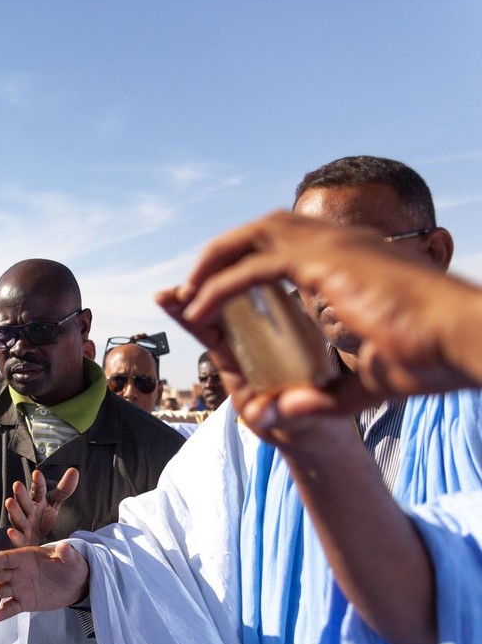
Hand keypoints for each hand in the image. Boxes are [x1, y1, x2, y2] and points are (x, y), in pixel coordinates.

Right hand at [0, 540, 89, 622]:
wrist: (76, 584)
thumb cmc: (72, 566)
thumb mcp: (72, 559)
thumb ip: (66, 554)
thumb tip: (65, 547)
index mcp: (24, 557)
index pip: (4, 558)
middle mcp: (17, 571)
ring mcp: (19, 587)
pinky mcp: (24, 602)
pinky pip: (11, 608)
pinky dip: (2, 613)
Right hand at [4, 468, 78, 546]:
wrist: (30, 539)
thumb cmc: (41, 517)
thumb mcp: (53, 502)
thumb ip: (63, 489)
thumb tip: (74, 470)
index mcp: (37, 500)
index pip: (39, 490)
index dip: (38, 483)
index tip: (37, 473)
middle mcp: (28, 510)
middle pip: (25, 501)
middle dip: (21, 493)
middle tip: (17, 484)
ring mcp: (23, 525)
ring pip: (18, 517)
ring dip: (14, 510)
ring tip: (9, 501)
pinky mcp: (20, 540)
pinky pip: (17, 538)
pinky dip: (13, 535)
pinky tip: (10, 531)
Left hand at [159, 210, 474, 415]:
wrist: (465, 341)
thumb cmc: (432, 360)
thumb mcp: (364, 384)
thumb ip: (321, 397)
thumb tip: (280, 414)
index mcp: (355, 261)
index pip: (286, 248)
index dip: (244, 265)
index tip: (210, 294)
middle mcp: (342, 243)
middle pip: (265, 229)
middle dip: (223, 254)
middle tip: (193, 289)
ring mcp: (335, 246)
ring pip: (254, 236)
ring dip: (215, 261)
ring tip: (189, 295)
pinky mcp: (326, 262)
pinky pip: (254, 268)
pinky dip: (222, 285)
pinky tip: (200, 310)